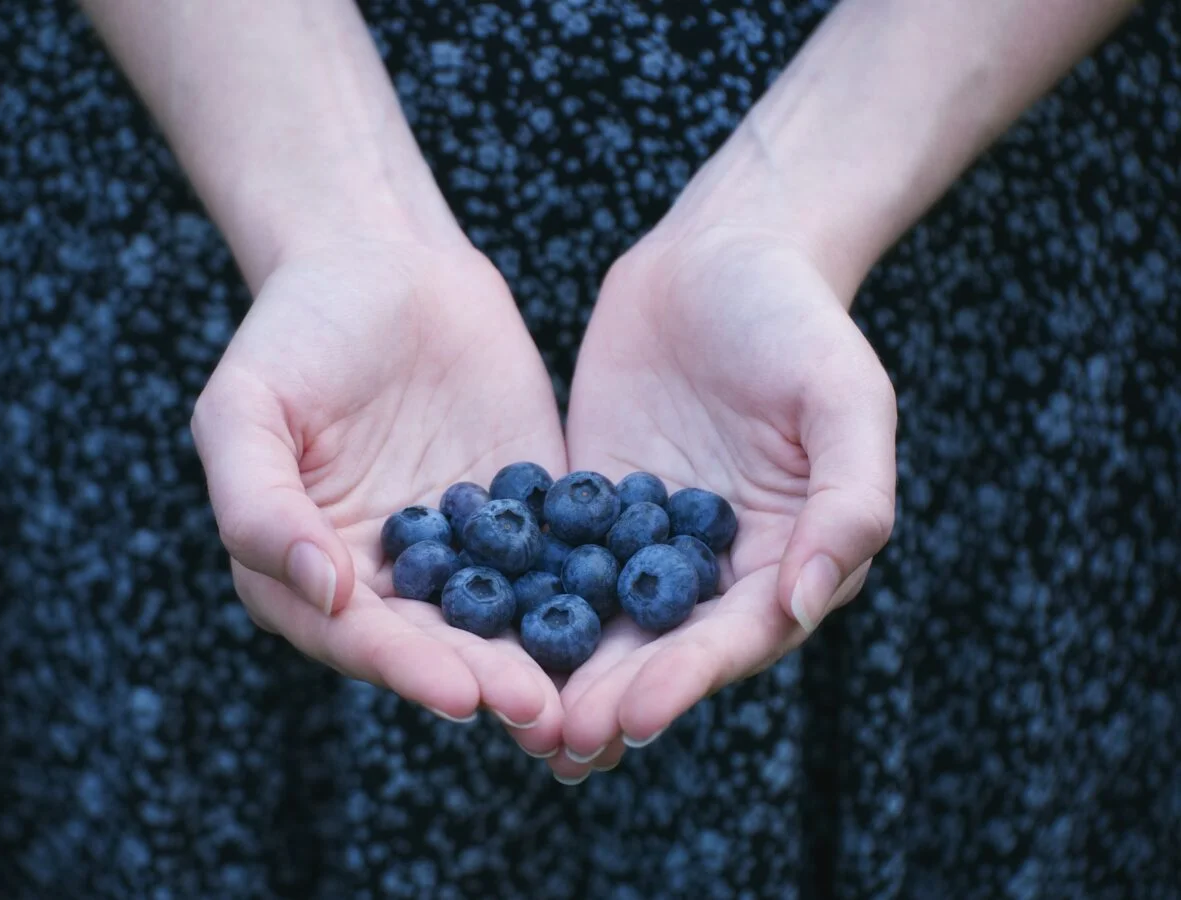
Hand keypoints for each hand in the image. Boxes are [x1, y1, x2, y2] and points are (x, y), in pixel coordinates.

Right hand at [190, 236, 566, 753]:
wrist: (385, 262)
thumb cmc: (295, 332)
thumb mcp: (244, 409)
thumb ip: (258, 503)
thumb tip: (322, 591)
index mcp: (308, 569)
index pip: (357, 635)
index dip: (405, 667)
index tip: (460, 694)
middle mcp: (388, 576)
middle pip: (438, 645)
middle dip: (487, 680)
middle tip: (541, 712)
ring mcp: (463, 548)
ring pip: (503, 618)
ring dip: (542, 661)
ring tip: (585, 699)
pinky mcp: (526, 513)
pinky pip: (556, 558)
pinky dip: (587, 592)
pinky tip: (629, 620)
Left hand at [551, 214, 896, 778]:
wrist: (722, 251)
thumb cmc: (799, 320)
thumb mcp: (845, 398)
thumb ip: (847, 500)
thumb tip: (806, 604)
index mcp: (786, 557)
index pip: (735, 637)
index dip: (686, 679)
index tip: (632, 715)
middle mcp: (715, 565)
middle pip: (662, 648)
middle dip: (610, 697)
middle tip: (554, 741)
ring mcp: (646, 539)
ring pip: (602, 622)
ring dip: (562, 674)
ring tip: (512, 721)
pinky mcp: (590, 506)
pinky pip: (553, 562)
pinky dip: (521, 603)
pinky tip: (474, 636)